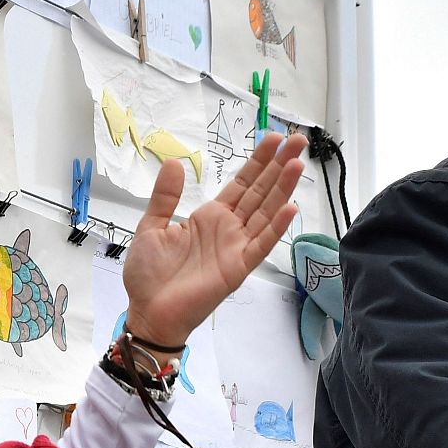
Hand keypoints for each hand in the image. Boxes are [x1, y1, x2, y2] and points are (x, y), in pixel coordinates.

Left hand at [123, 133, 306, 349]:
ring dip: (282, 189)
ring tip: (298, 164)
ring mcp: (236, 247)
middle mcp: (228, 228)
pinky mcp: (238, 267)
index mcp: (209, 217)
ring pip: (266, 212)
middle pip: (260, 191)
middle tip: (299, 140)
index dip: (258, 162)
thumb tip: (175, 162)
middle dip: (279, 166)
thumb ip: (165, 196)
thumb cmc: (148, 273)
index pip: (241, 183)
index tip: (274, 138)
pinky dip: (276, 227)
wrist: (148, 310)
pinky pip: (261, 244)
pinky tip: (290, 208)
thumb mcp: (151, 226)